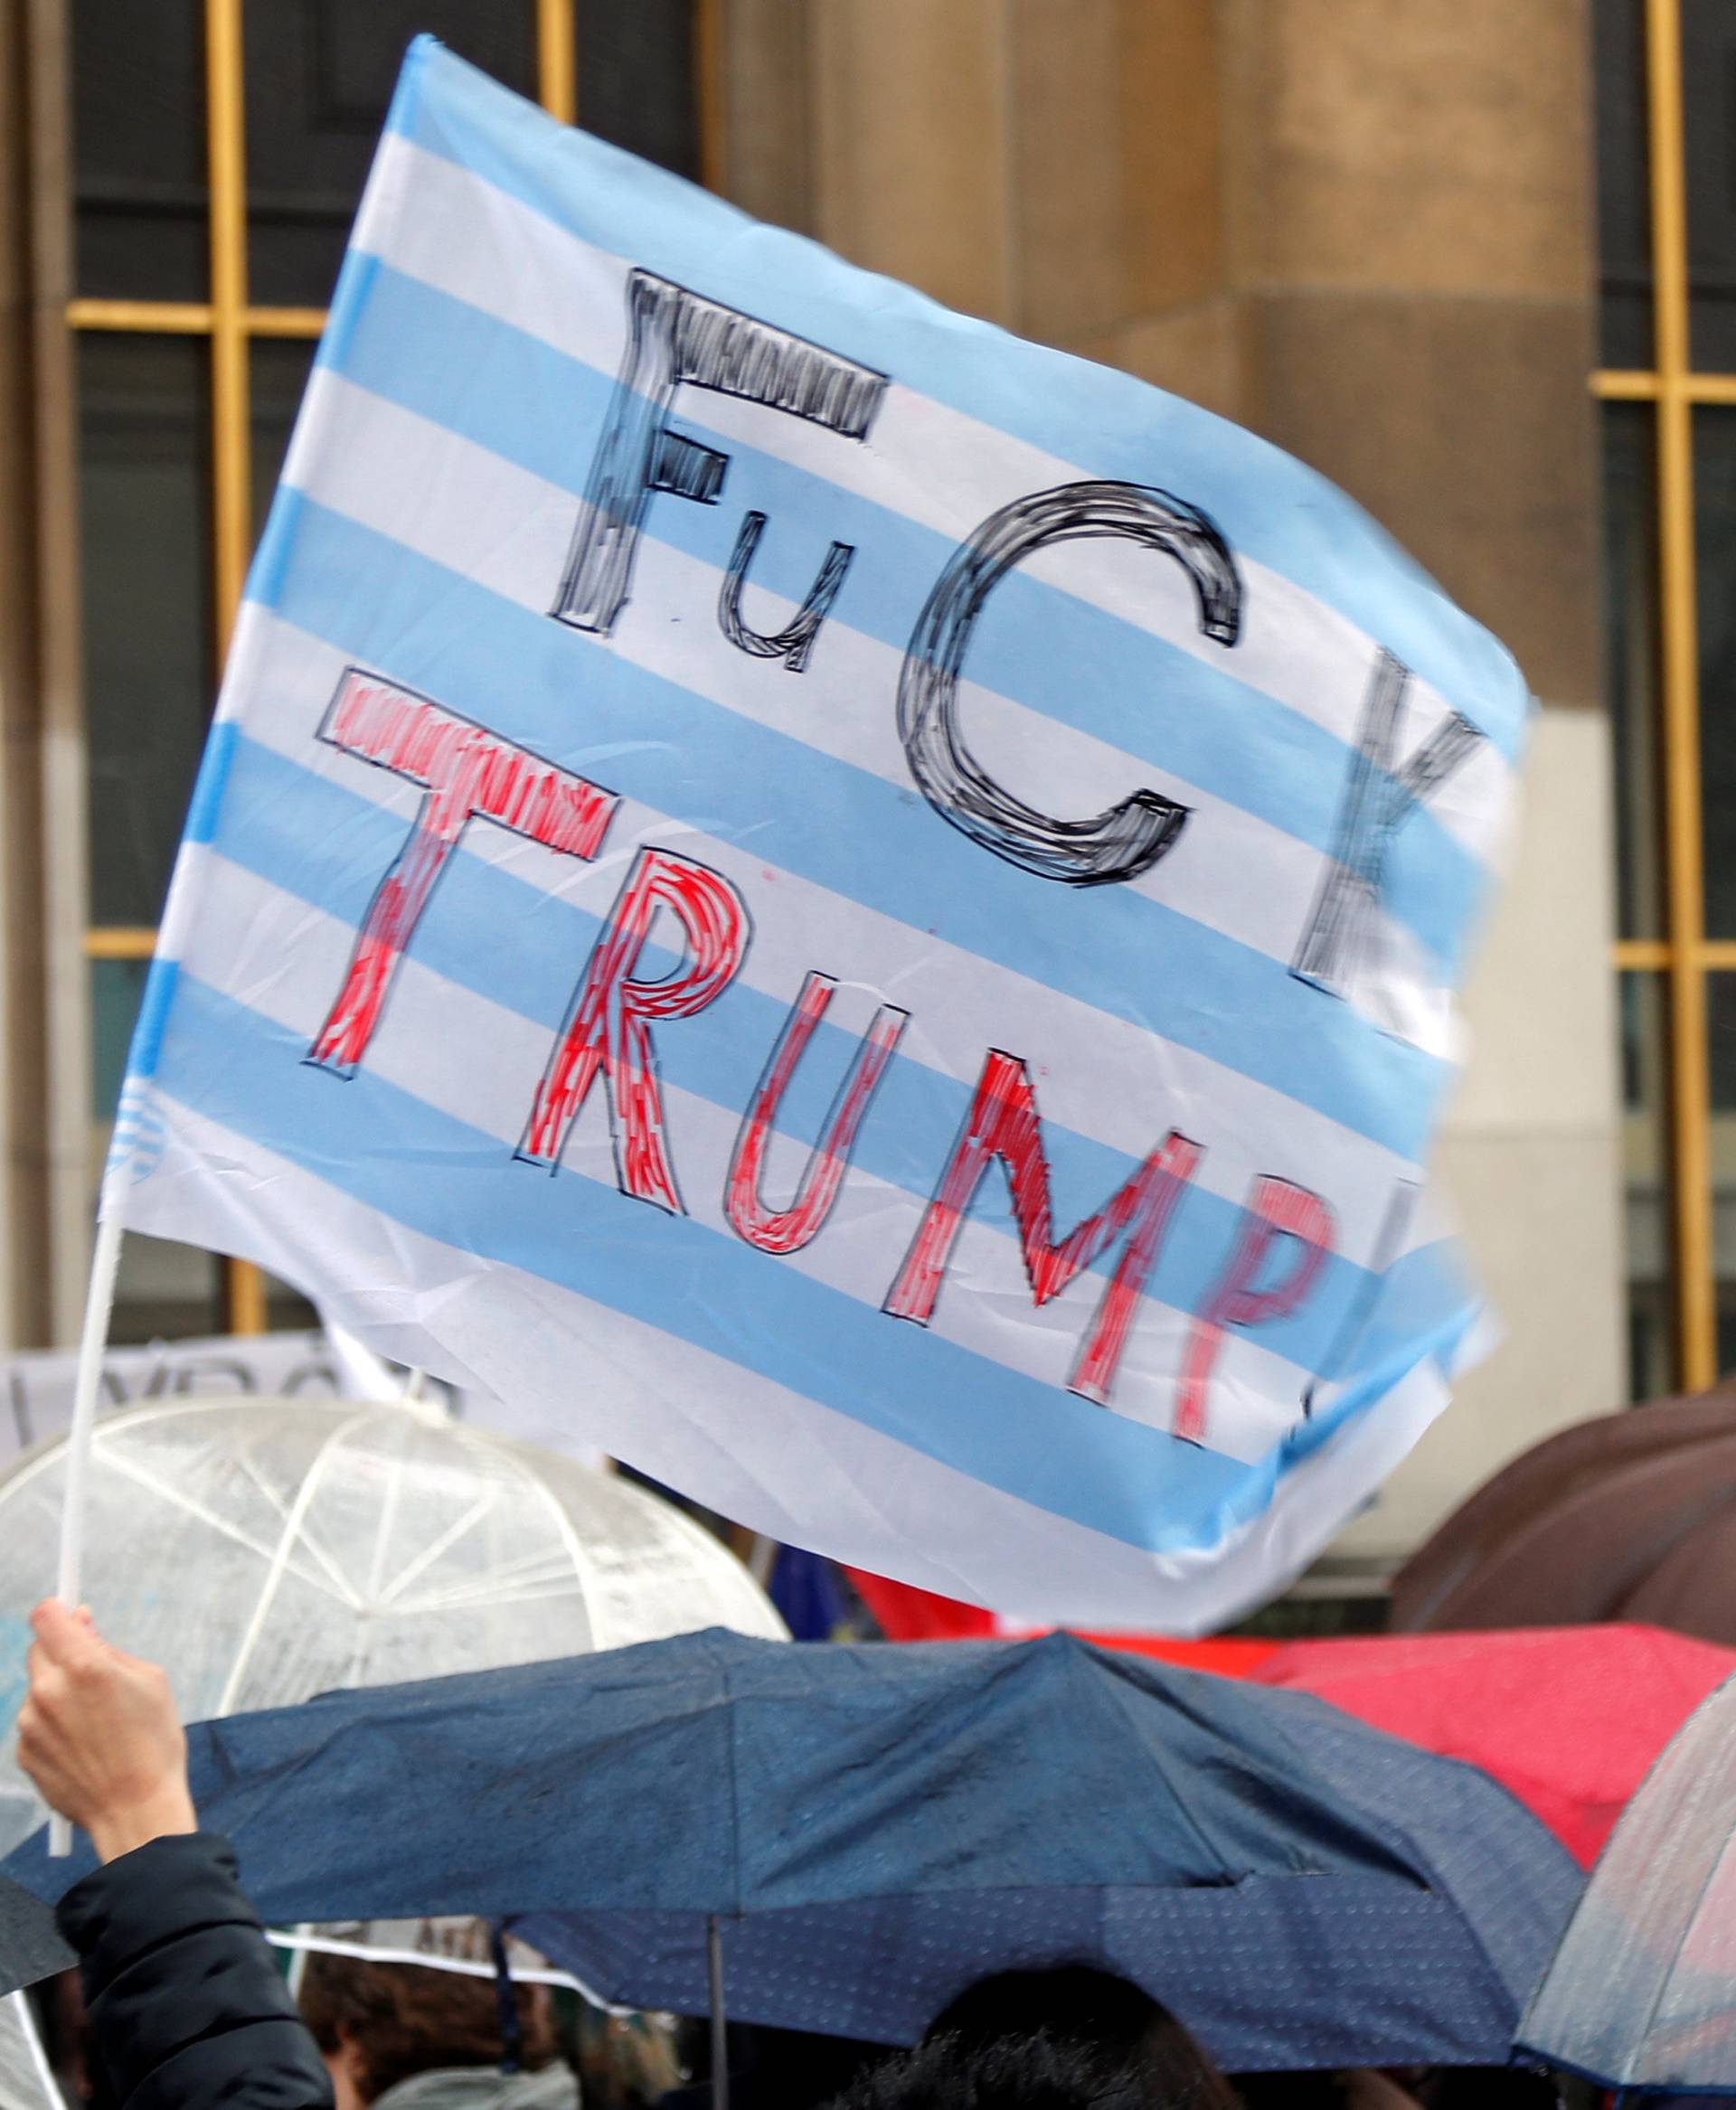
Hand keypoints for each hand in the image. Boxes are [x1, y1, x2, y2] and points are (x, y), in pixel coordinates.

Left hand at [17, 1599, 196, 1861]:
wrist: (135, 1809)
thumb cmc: (153, 1743)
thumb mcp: (150, 1680)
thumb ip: (108, 1648)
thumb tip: (81, 1624)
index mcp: (84, 1666)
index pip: (47, 1616)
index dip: (58, 1610)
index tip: (69, 1614)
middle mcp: (48, 1691)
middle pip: (39, 1649)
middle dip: (62, 1652)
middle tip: (94, 1675)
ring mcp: (31, 1724)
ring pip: (37, 1689)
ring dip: (58, 1694)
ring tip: (96, 1724)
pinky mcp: (23, 1753)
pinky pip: (34, 1724)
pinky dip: (53, 1727)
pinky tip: (83, 1747)